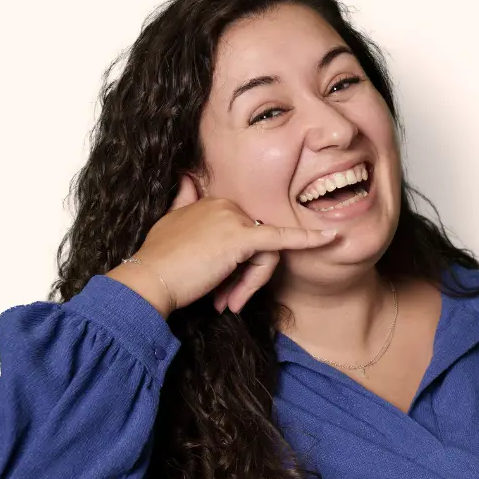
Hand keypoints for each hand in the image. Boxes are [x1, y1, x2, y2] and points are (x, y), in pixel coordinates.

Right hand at [130, 175, 336, 314]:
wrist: (149, 280)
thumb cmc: (160, 263)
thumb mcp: (169, 222)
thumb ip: (184, 200)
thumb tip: (187, 176)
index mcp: (213, 202)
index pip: (247, 233)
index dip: (240, 266)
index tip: (223, 287)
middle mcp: (225, 204)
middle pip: (260, 244)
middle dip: (249, 277)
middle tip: (228, 301)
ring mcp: (233, 219)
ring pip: (265, 253)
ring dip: (250, 284)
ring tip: (228, 302)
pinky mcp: (241, 238)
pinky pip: (281, 240)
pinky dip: (307, 239)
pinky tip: (329, 239)